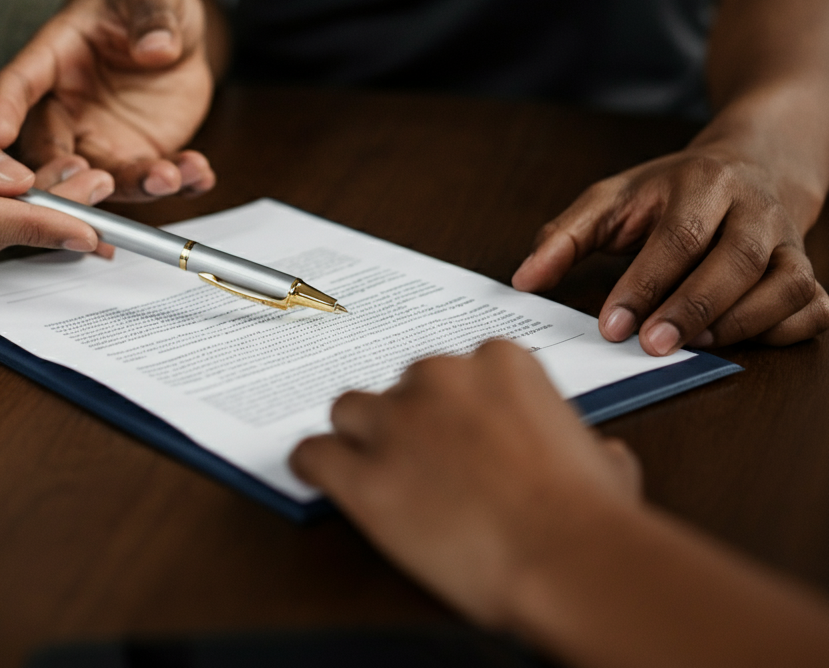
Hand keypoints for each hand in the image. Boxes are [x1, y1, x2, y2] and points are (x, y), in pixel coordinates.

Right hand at [0, 0, 215, 201]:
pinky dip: (179, 184)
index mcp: (53, 59)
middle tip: (100, 181)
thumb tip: (157, 47)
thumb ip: (153, 14)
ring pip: (105, 176)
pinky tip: (199, 177)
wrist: (169, 32)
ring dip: (135, 185)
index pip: (19, 83)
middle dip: (70, 175)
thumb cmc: (143, 4)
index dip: (5, 107)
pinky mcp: (140, 155)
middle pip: (51, 152)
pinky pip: (155, 179)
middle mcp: (69, 109)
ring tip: (171, 177)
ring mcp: (103, 138)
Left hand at [291, 340, 640, 628]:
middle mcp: (441, 378)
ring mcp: (396, 422)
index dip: (458, 407)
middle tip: (427, 462)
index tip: (461, 434)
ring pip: (351, 410)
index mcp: (499, 362)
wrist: (567, 559)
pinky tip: (320, 476)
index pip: (459, 370)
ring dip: (361, 436)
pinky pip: (314, 454)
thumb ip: (586, 444)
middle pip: (404, 386)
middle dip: (411, 420)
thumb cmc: (591, 515)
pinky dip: (315, 465)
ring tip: (377, 470)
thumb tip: (599, 457)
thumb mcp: (606, 462)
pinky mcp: (364, 475)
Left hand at [512, 143, 828, 355]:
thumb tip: (524, 279)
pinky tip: (742, 341)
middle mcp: (753, 208)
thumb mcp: (611, 199)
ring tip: (692, 346)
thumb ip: (565, 236)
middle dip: (692, 307)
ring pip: (783, 284)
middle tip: (651, 346)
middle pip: (736, 260)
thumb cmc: (671, 191)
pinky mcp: (806, 268)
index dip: (645, 284)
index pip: (677, 237)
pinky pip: (812, 305)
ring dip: (739, 323)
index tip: (611, 325)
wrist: (751, 165)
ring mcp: (787, 240)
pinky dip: (784, 329)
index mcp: (702, 182)